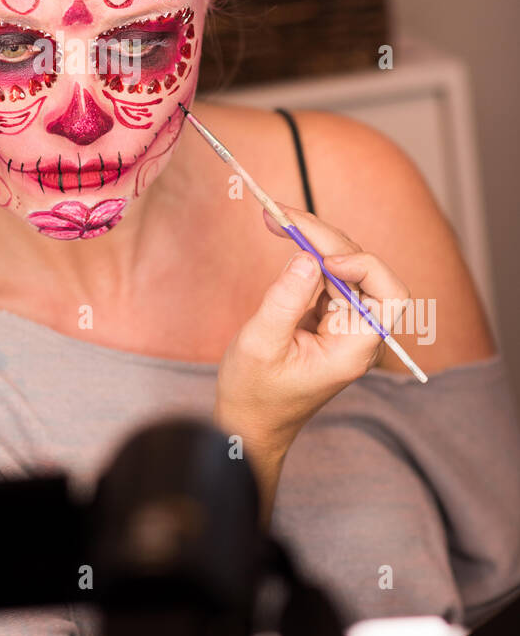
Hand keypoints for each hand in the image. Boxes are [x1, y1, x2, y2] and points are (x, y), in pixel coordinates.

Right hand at [215, 204, 411, 456]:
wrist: (247, 421)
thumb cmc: (255, 393)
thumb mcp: (261, 344)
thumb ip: (286, 300)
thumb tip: (307, 258)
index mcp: (354, 348)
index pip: (388, 296)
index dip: (363, 267)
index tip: (322, 257)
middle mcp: (356, 332)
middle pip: (361, 270)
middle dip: (324, 238)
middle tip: (281, 213)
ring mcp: (341, 322)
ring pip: (342, 265)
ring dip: (312, 238)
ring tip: (275, 216)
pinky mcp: (324, 315)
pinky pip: (324, 274)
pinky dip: (304, 251)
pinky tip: (282, 231)